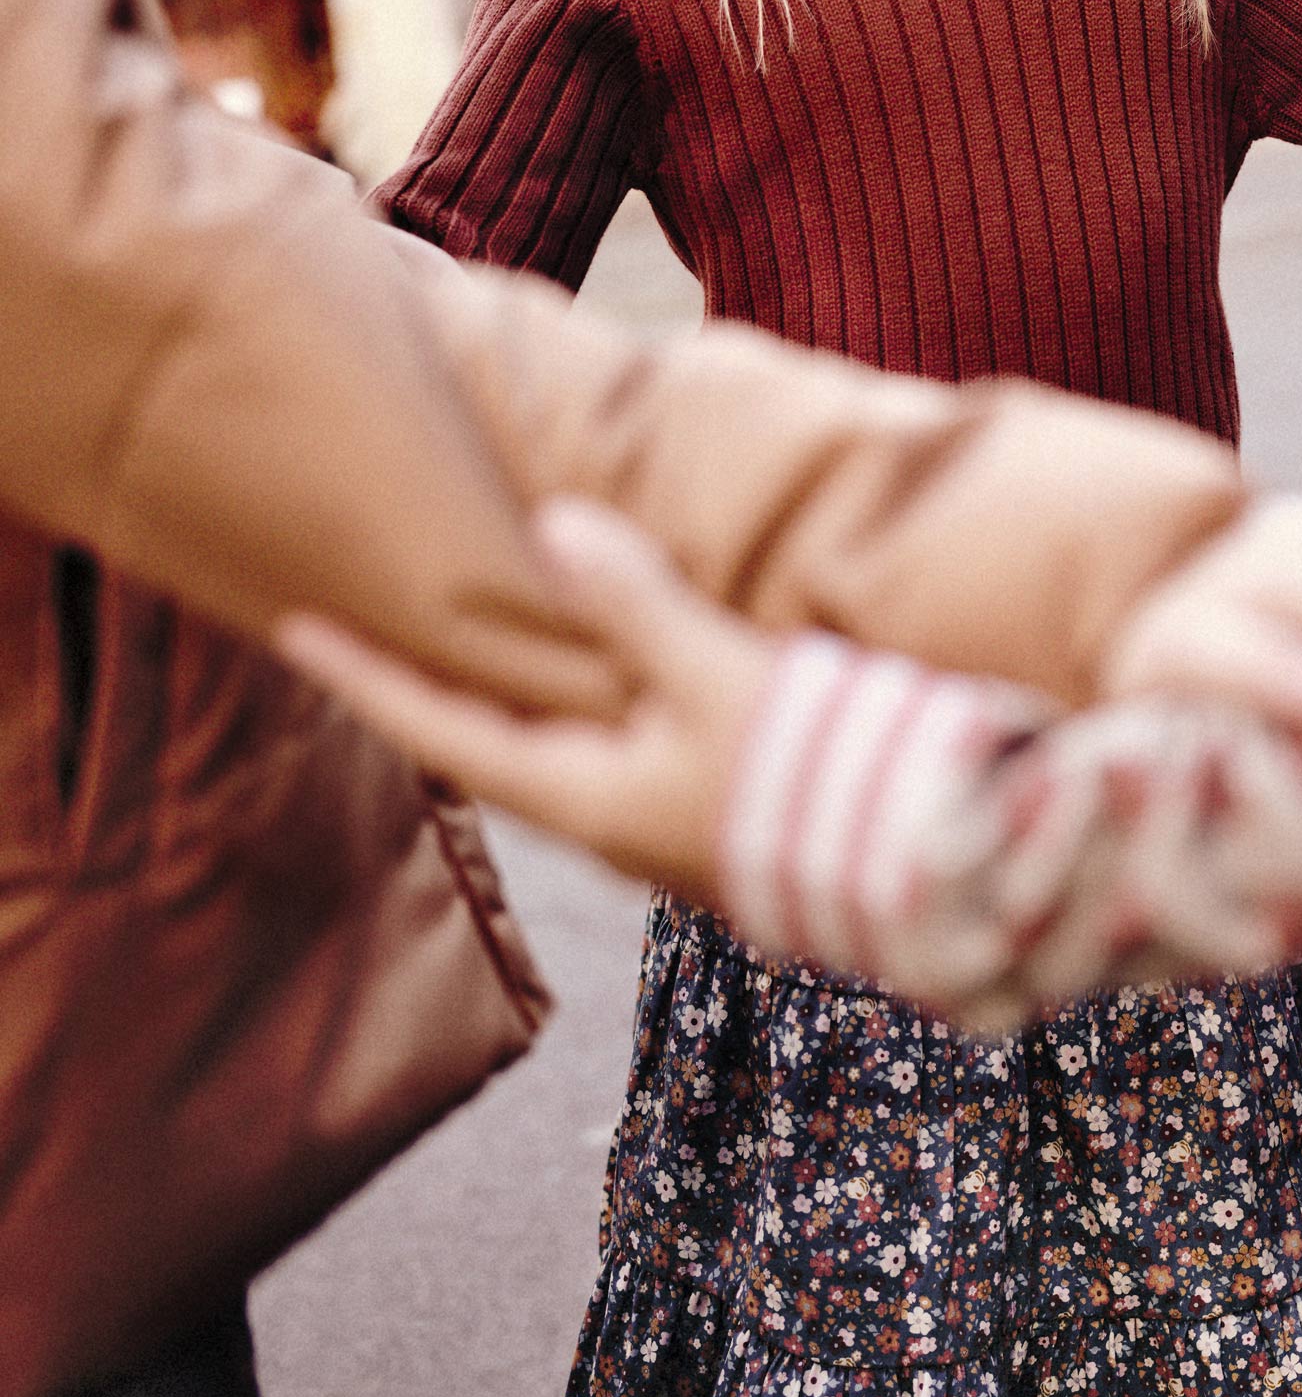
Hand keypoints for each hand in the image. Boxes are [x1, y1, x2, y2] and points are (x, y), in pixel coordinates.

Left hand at [278, 498, 774, 898]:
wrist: (912, 872)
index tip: (294, 630)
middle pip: (486, 747)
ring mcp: (653, 833)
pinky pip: (614, 757)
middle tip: (372, 628)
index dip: (365, 678)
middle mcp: (601, 825)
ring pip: (552, 753)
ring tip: (477, 644)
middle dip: (430, 687)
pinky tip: (599, 679)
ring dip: (508, 700)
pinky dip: (580, 710)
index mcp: (580, 796)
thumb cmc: (806, 776)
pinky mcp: (706, 822)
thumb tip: (553, 523)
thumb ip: (635, 603)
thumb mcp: (716, 675)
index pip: (441, 732)